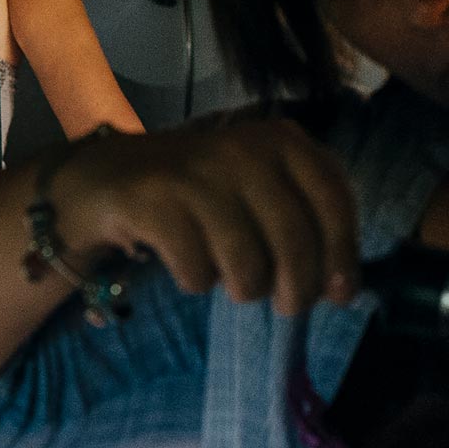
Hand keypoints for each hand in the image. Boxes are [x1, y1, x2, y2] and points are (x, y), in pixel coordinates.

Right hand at [56, 118, 360, 316]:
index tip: (341, 295)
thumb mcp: (259, 191)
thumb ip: (303, 224)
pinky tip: (187, 266)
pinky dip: (196, 281)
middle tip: (289, 306)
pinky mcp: (152, 200)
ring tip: (232, 282)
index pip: (332, 199)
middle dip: (298, 287)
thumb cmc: (199, 195)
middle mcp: (242, 149)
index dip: (343, 252)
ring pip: (246, 263)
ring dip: (245, 288)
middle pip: (294, 239)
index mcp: (280, 141)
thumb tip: (342, 287)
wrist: (105, 178)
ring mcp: (196, 173)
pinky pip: (196, 269)